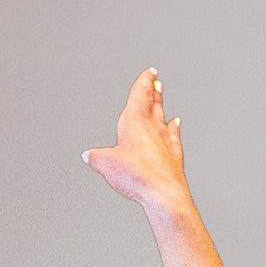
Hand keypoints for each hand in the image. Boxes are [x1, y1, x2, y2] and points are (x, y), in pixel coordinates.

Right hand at [83, 67, 188, 210]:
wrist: (164, 194)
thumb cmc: (138, 175)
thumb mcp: (106, 164)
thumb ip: (97, 157)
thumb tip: (89, 156)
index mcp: (135, 120)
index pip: (140, 94)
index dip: (144, 82)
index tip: (150, 72)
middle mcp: (153, 127)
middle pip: (153, 103)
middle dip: (153, 91)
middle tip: (156, 81)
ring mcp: (166, 142)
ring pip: (164, 117)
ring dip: (162, 107)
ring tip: (162, 99)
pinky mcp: (175, 157)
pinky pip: (175, 136)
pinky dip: (174, 129)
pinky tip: (176, 126)